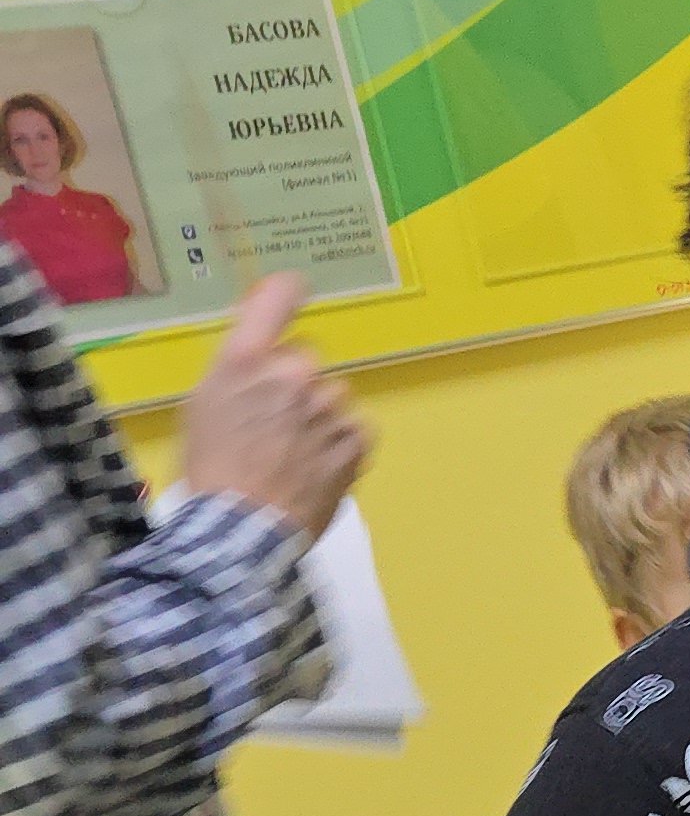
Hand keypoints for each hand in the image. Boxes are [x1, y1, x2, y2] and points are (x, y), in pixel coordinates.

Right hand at [177, 277, 365, 538]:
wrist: (242, 528)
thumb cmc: (213, 467)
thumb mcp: (205, 404)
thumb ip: (238, 367)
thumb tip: (263, 343)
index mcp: (244, 360)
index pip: (275, 298)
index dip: (286, 290)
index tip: (294, 287)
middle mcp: (292, 373)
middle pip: (306, 358)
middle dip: (294, 381)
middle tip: (273, 420)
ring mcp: (329, 406)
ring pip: (333, 396)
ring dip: (320, 415)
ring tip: (294, 452)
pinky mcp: (357, 439)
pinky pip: (355, 427)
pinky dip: (342, 441)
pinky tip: (317, 464)